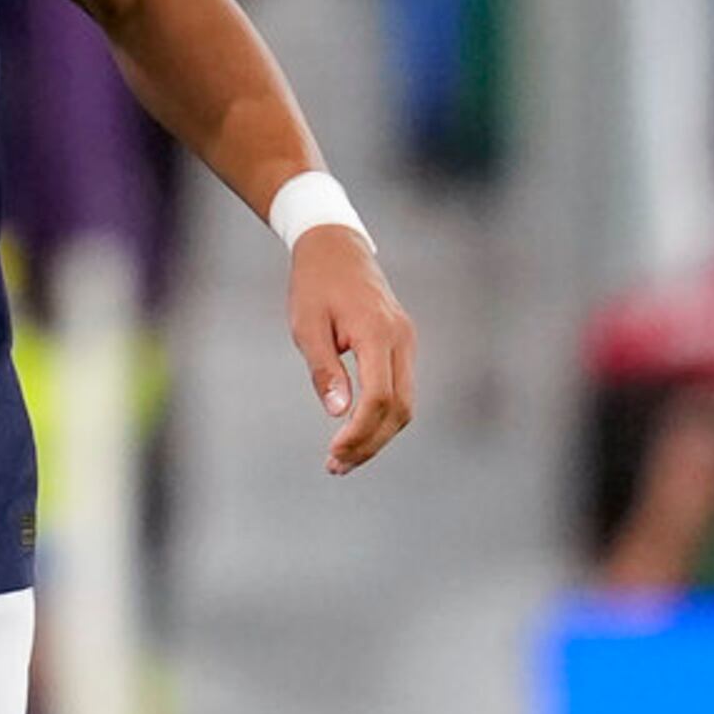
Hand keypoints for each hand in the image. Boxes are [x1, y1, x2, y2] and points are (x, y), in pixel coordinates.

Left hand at [287, 227, 416, 474]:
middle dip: (370, 443)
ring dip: (378, 435)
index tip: (333, 454)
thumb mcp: (306, 325)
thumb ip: (324, 369)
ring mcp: (407, 341)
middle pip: (400, 408)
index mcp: (377, 332)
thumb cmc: (313, 284)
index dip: (360, 432)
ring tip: (342, 458)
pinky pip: (400, 389)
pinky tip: (356, 431)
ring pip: (405, 404)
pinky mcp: (402, 344)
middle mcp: (401, 339)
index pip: (380, 397)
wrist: (335, 247)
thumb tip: (338, 413)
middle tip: (335, 466)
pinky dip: (382, 416)